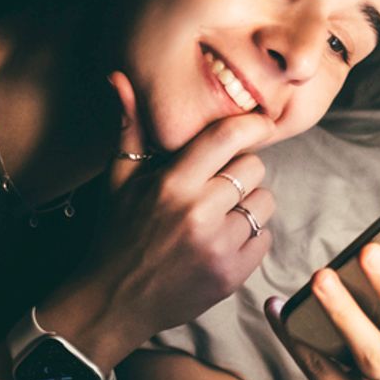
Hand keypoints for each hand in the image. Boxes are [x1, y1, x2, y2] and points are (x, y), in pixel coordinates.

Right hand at [53, 71, 277, 349]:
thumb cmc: (116, 234)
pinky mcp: (232, 274)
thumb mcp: (118, 179)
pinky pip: (265, 237)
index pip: (229, 137)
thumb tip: (119, 78)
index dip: (251, 125)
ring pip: (265, 202)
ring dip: (249, 204)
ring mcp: (219, 246)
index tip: (257, 124)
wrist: (113, 301)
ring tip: (220, 213)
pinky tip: (223, 240)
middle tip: (217, 184)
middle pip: (253, 167)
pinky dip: (251, 236)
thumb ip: (129, 127)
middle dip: (240, 170)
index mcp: (172, 184)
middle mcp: (198, 212)